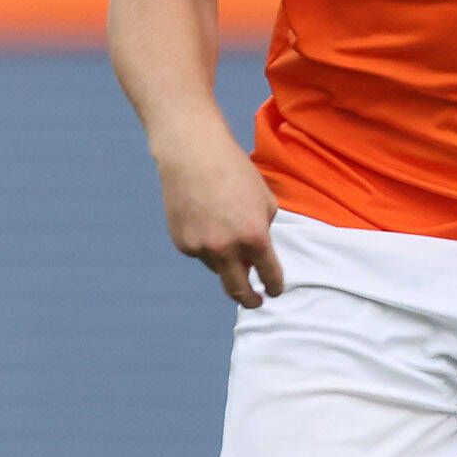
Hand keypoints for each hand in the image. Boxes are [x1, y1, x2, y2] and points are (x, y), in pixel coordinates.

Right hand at [156, 129, 283, 308]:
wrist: (193, 154)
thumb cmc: (234, 171)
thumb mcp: (264, 199)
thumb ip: (264, 230)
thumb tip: (256, 256)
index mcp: (254, 236)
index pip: (269, 275)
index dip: (274, 286)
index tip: (274, 291)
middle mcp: (226, 248)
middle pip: (238, 290)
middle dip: (250, 300)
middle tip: (255, 302)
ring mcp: (201, 248)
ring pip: (217, 267)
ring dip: (225, 259)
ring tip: (222, 225)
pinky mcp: (182, 243)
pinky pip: (199, 253)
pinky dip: (205, 244)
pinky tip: (203, 217)